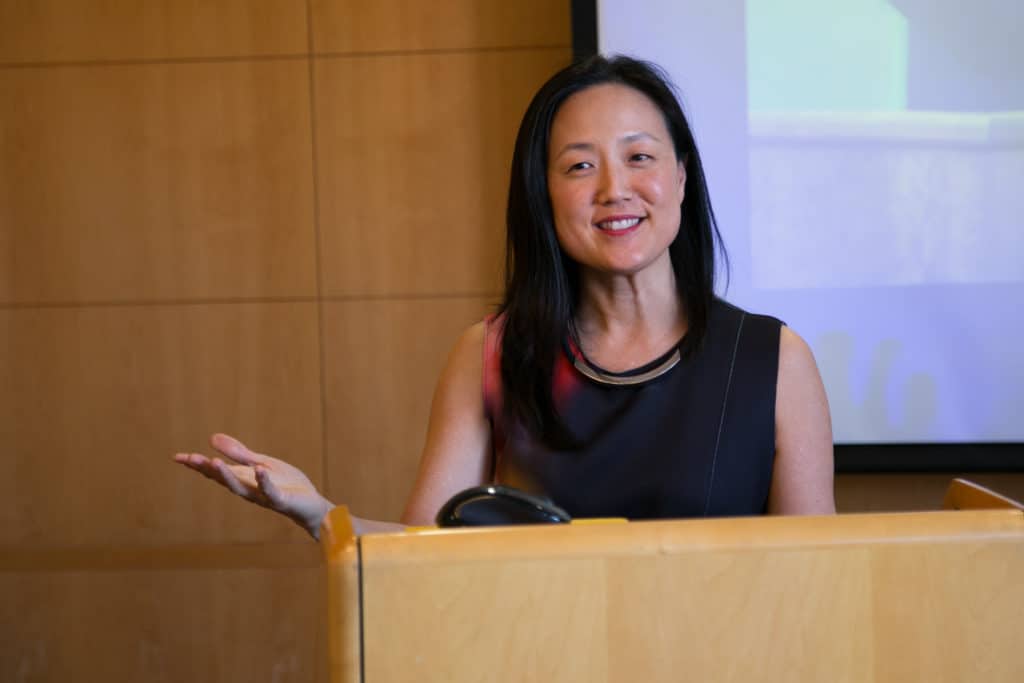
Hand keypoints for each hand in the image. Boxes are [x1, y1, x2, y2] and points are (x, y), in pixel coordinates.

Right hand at [173, 433, 334, 539]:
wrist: (311, 505)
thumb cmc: (286, 484)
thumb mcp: (261, 463)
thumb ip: (239, 454)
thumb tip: (211, 438)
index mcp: (243, 479)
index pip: (216, 471)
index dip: (198, 465)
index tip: (178, 457)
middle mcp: (249, 489)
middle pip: (223, 480)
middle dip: (206, 469)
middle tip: (189, 459)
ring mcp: (264, 496)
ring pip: (241, 488)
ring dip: (227, 476)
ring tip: (214, 462)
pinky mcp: (281, 500)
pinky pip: (271, 491)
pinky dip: (264, 481)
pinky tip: (259, 469)